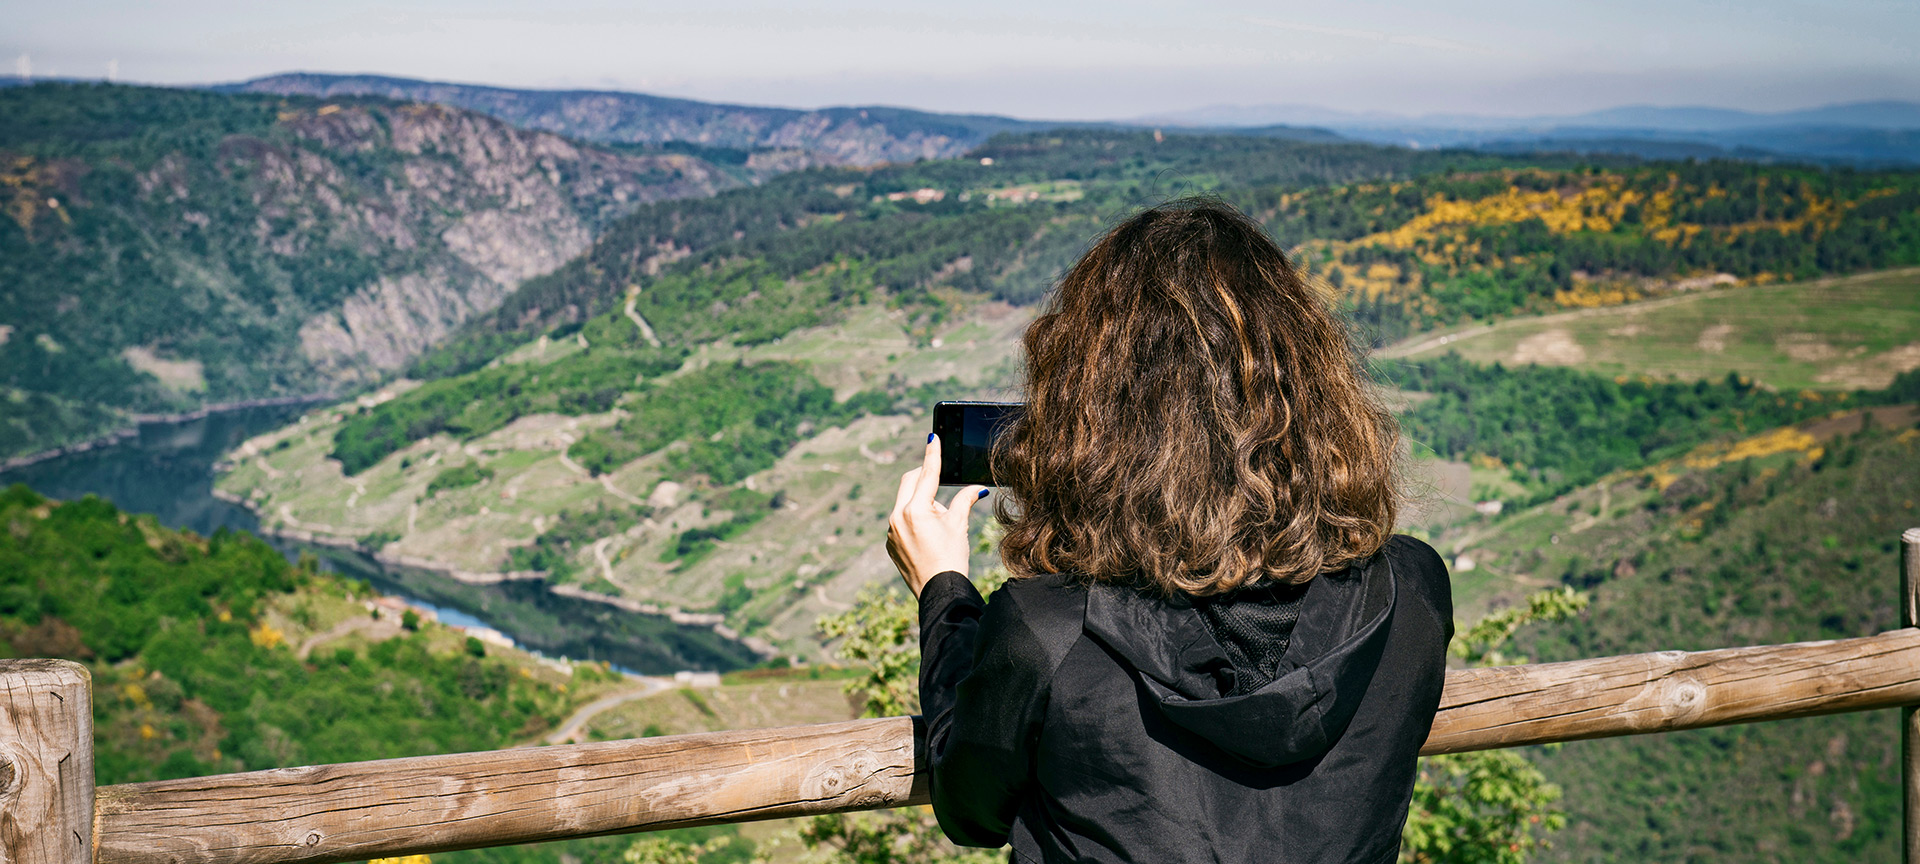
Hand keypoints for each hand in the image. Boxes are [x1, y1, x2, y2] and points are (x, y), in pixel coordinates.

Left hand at [887, 434, 988, 596]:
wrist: (939, 592)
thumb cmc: (952, 558)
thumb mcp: (959, 526)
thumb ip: (964, 501)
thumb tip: (975, 488)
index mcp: (916, 510)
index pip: (927, 473)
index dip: (932, 453)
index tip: (933, 436)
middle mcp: (898, 517)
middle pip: (909, 482)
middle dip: (924, 477)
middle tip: (940, 482)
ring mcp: (890, 531)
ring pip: (904, 502)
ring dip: (920, 501)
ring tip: (939, 523)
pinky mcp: (889, 543)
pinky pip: (899, 521)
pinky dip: (913, 519)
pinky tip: (928, 537)